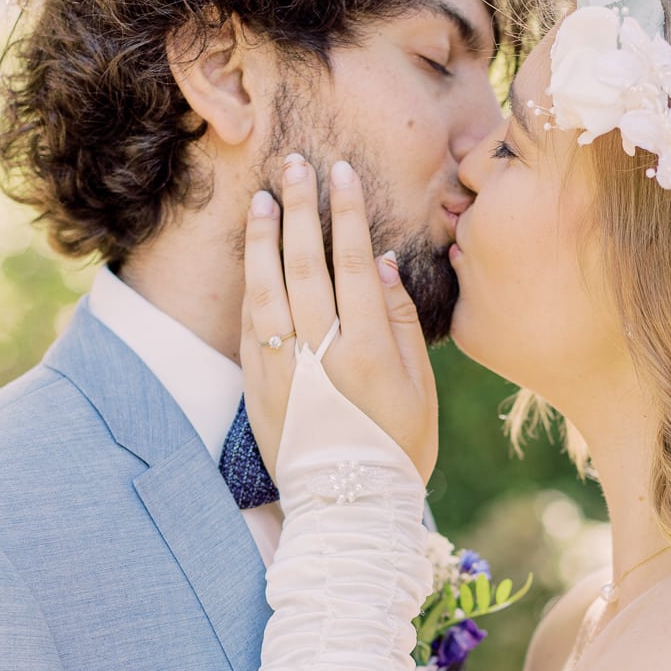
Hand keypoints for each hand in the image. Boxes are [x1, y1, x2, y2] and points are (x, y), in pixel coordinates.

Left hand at [238, 159, 437, 483]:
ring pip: (268, 287)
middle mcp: (321, 354)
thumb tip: (379, 262)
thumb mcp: (420, 388)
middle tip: (294, 163)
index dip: (345, 213)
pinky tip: (252, 254)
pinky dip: (251, 283)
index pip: (352, 263)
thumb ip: (402, 322)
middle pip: (306, 264)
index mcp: (368, 352)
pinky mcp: (258, 386)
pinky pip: (251, 323)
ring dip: (264, 237)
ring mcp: (284, 369)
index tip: (341, 171)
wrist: (349, 507)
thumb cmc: (397, 448)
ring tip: (262, 197)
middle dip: (300, 208)